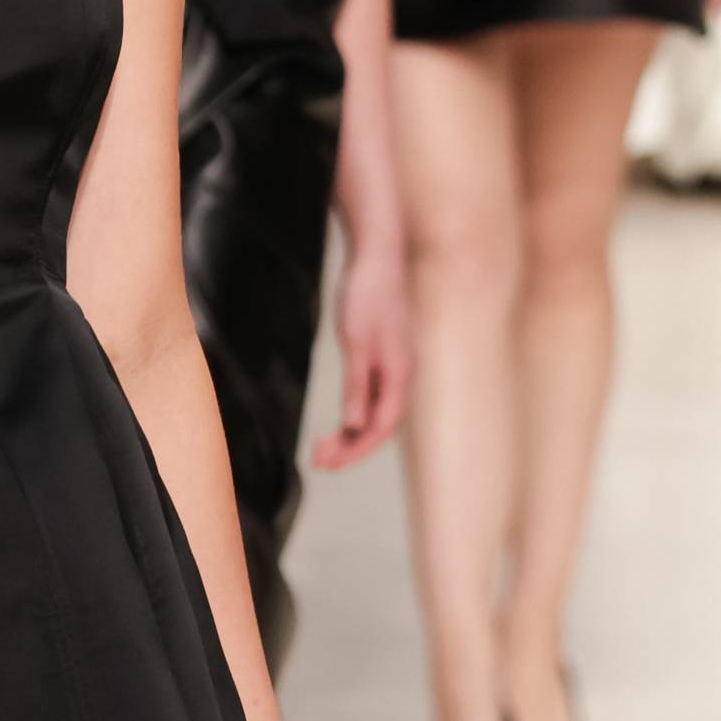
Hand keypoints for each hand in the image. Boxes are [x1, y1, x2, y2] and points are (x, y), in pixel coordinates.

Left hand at [309, 240, 409, 469]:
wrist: (378, 256)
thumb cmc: (367, 294)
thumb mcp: (356, 341)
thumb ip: (356, 385)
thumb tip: (354, 425)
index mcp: (400, 373)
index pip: (383, 426)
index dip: (357, 450)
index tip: (330, 464)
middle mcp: (403, 374)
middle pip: (381, 425)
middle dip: (351, 448)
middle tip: (318, 460)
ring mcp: (396, 366)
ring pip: (377, 412)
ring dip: (352, 434)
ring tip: (323, 446)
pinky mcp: (386, 357)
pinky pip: (374, 397)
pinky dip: (356, 413)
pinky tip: (340, 420)